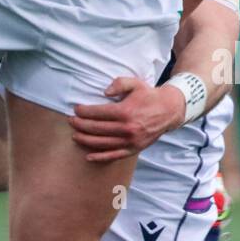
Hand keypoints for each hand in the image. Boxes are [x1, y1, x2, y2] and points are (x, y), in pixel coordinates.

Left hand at [69, 76, 183, 161]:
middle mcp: (127, 128)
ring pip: (103, 143)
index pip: (98, 113)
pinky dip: (101, 157)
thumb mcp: (135, 83)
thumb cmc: (148, 95)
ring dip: (86, 140)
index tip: (76, 109)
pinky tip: (89, 156)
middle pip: (97, 129)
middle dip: (81, 125)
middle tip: (71, 121)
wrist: (169, 110)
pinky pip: (115, 155)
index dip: (84, 111)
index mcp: (125, 111)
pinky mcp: (134, 148)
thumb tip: (104, 92)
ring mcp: (131, 140)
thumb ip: (119, 84)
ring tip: (75, 136)